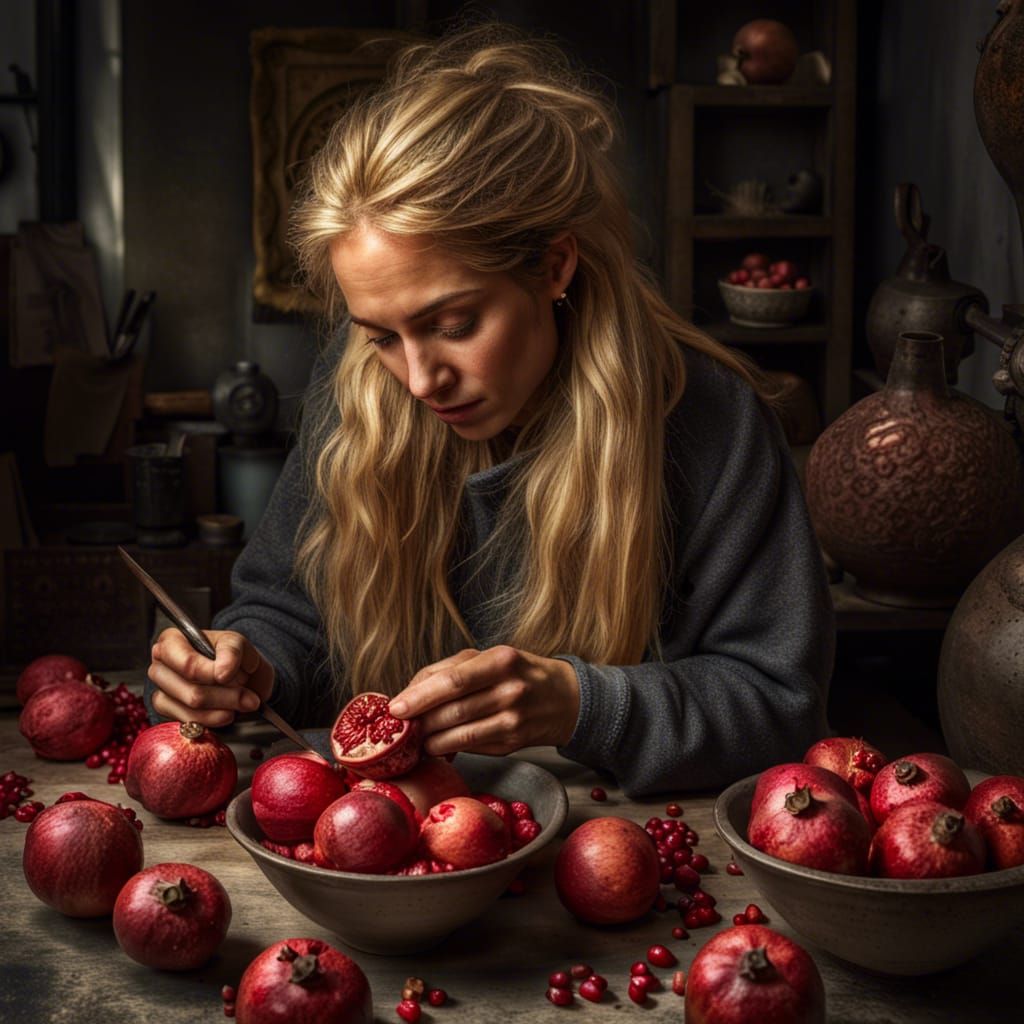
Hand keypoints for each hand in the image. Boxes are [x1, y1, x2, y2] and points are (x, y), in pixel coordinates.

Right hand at [148, 628, 274, 727]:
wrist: (241, 676)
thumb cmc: (232, 656)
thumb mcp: (238, 643)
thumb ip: (231, 652)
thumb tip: (222, 672)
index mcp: (172, 641)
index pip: (187, 663)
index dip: (211, 673)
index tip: (231, 676)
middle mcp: (160, 666)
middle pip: (191, 690)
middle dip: (226, 695)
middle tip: (249, 696)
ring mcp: (162, 691)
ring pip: (192, 708)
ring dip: (225, 709)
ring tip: (244, 702)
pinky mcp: (168, 713)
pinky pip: (191, 723)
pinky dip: (215, 720)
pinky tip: (228, 713)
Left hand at [388, 645, 580, 756]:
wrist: (564, 698)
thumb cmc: (518, 672)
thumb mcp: (489, 657)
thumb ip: (450, 669)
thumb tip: (409, 691)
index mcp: (501, 660)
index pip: (453, 681)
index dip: (420, 697)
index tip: (395, 707)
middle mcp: (510, 690)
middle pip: (452, 711)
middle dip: (420, 721)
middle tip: (401, 726)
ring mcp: (513, 720)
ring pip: (459, 735)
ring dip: (431, 740)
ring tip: (418, 736)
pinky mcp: (513, 744)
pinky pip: (472, 748)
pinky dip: (449, 748)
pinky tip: (439, 744)